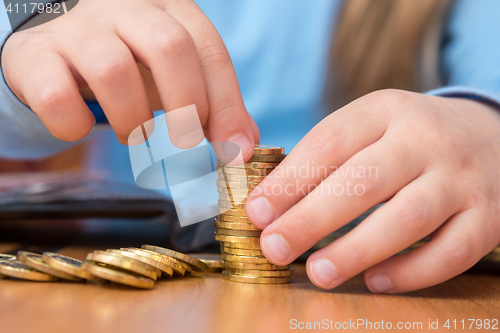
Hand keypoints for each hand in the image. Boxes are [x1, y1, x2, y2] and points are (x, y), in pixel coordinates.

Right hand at [2, 0, 258, 153]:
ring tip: (133, 135)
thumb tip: (243, 147)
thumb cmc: (130, 63)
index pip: (209, 49)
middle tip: (186, 146)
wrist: (58, 46)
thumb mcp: (176, 74)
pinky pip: (55, 94)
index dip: (227, 105)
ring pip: (113, 70)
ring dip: (132, 121)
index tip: (234, 152)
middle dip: (186, 107)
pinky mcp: (34, 54)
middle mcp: (124, 8)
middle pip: (169, 47)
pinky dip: (74, 124)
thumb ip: (214, 105)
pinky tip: (79, 127)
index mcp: (168, 9)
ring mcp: (76, 27)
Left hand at [246, 89, 499, 292]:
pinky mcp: (487, 216)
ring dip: (357, 249)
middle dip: (312, 219)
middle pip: (365, 181)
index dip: (289, 180)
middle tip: (274, 248)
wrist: (489, 135)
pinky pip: (450, 251)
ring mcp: (461, 178)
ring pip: (408, 217)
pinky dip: (410, 272)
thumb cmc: (408, 139)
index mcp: (386, 110)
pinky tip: (374, 280)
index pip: (330, 142)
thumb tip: (268, 204)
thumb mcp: (370, 126)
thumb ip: (324, 157)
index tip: (256, 211)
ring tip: (318, 272)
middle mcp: (426, 139)